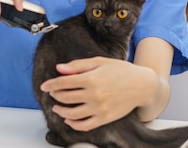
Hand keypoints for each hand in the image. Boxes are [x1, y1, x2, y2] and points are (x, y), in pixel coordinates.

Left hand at [39, 56, 158, 131]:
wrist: (142, 85)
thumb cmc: (121, 70)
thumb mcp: (100, 62)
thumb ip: (78, 65)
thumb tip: (59, 68)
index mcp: (92, 78)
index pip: (63, 83)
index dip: (51, 84)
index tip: (45, 86)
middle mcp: (94, 95)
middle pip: (65, 97)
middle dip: (55, 95)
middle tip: (53, 93)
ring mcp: (99, 108)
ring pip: (72, 114)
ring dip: (60, 110)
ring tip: (56, 107)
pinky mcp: (105, 118)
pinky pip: (85, 125)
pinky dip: (73, 124)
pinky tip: (69, 119)